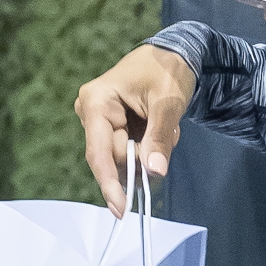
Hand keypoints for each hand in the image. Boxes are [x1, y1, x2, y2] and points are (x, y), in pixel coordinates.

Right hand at [75, 46, 196, 215]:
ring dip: (150, 150)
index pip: (99, 153)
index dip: (110, 184)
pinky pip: (131, 153)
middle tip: (170, 133)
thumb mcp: (168, 103)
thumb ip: (160, 138)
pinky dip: (150, 147)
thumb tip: (154, 172)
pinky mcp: (112, 129)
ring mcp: (101, 123)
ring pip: (126, 160)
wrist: (174, 54)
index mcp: (96, 102)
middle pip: (115, 160)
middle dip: (144, 155)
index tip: (121, 210)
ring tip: (165, 125)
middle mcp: (91, 115)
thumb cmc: (168, 70)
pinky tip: (159, 127)